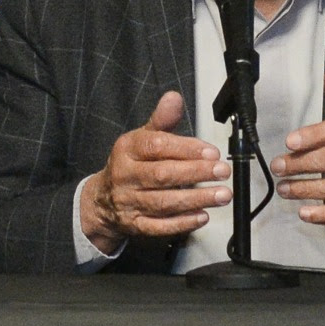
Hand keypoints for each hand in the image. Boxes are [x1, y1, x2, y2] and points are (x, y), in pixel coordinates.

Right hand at [82, 91, 228, 255]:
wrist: (102, 201)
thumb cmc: (129, 165)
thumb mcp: (141, 138)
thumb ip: (162, 120)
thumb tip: (174, 98)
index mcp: (127, 149)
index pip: (157, 146)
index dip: (186, 149)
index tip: (212, 152)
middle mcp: (126, 176)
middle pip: (162, 175)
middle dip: (196, 173)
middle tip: (222, 171)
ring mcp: (129, 202)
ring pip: (164, 202)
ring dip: (196, 199)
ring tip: (221, 194)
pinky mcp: (135, 225)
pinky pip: (159, 226)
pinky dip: (182, 223)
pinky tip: (202, 216)